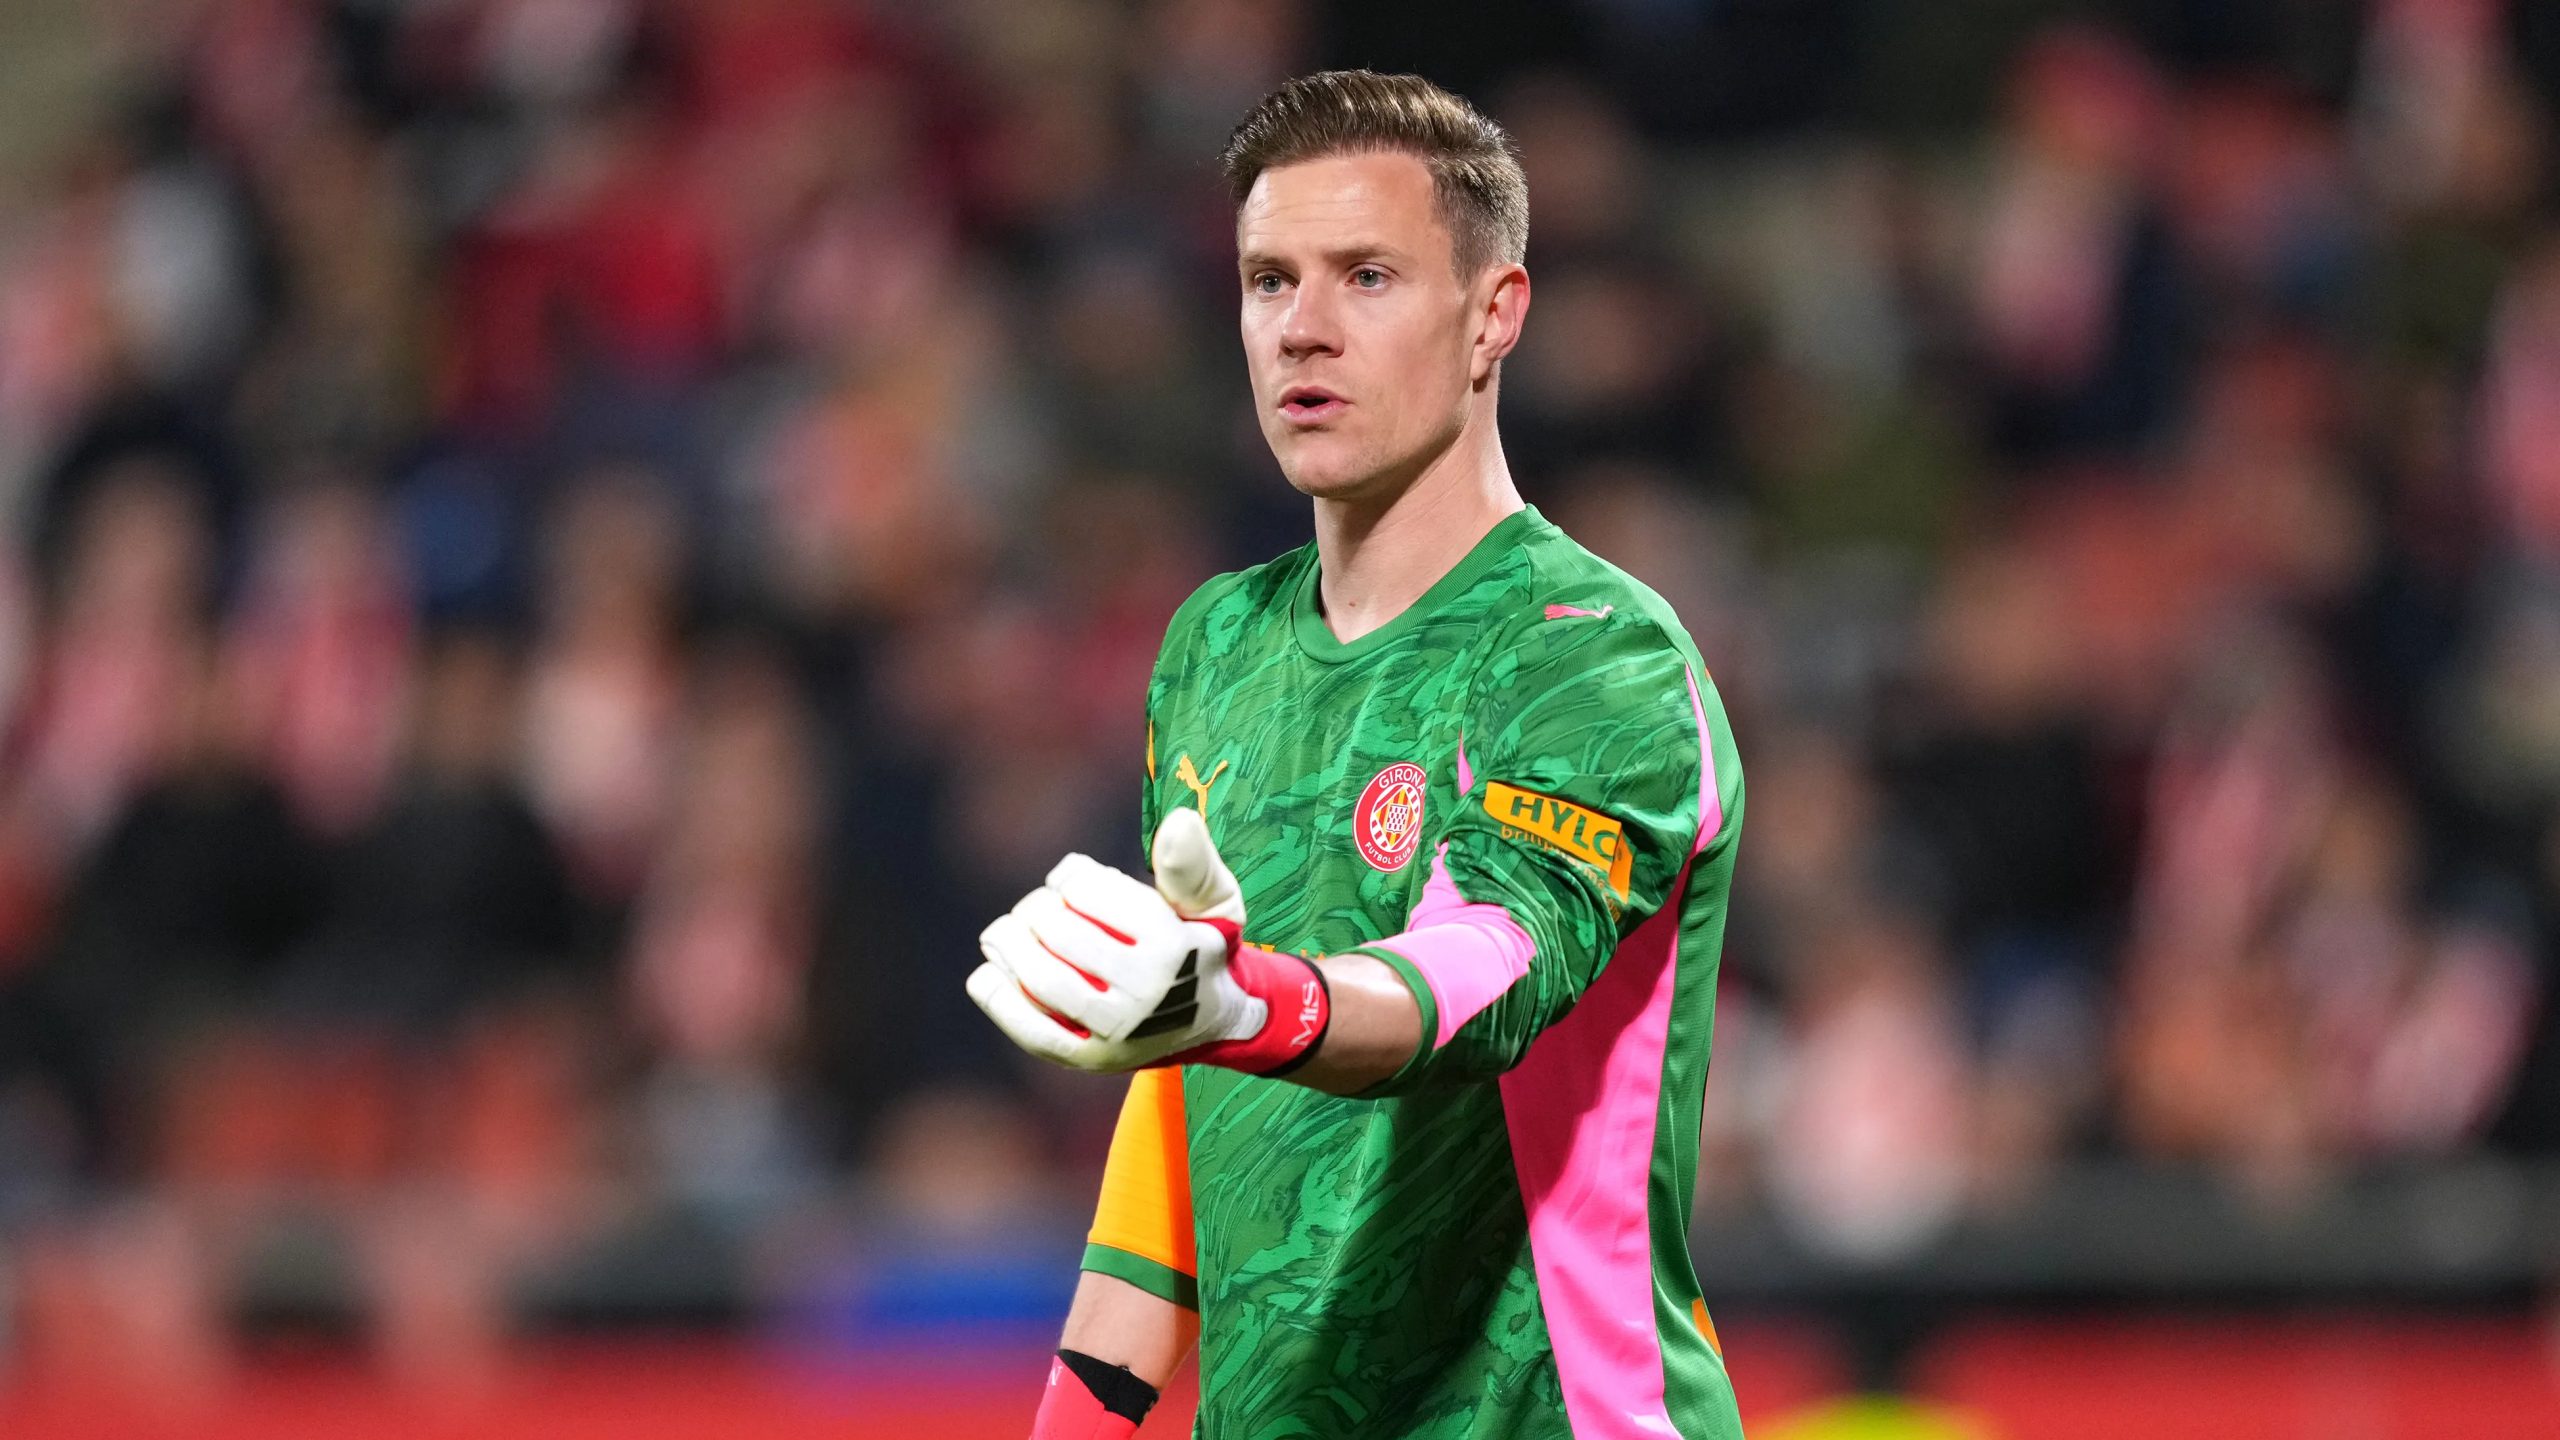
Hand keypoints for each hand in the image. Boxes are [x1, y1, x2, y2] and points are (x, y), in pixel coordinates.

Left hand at [968, 809, 1328, 1073]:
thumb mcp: (1215, 901)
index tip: (1069, 879)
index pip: (1089, 892)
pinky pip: (1031, 1030)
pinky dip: (999, 999)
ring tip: (1003, 933)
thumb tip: (1178, 821)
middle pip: (1059, 932)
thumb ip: (1192, 864)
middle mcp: (1145, 992)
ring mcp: (1116, 1031)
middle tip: (1038, 907)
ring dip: (1009, 946)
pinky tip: (987, 973)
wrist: (1213, 1022)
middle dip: (1037, 908)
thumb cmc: (1200, 945)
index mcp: (1172, 945)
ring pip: (1041, 979)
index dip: (1068, 877)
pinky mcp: (1089, 1059)